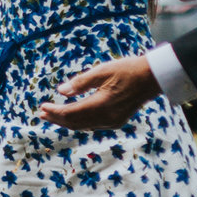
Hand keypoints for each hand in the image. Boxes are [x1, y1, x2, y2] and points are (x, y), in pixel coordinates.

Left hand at [39, 56, 160, 130]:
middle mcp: (107, 117)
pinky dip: (79, 122)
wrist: (153, 77)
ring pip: (83, 126)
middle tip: (42, 114)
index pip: (71, 113)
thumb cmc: (128, 70)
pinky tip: (72, 117)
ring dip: (67, 121)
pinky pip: (93, 125)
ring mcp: (113, 121)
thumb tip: (60, 91)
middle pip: (75, 123)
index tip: (42, 107)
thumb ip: (80, 83)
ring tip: (52, 116)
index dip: (55, 112)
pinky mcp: (117, 121)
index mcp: (102, 105)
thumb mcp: (102, 71)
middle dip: (57, 119)